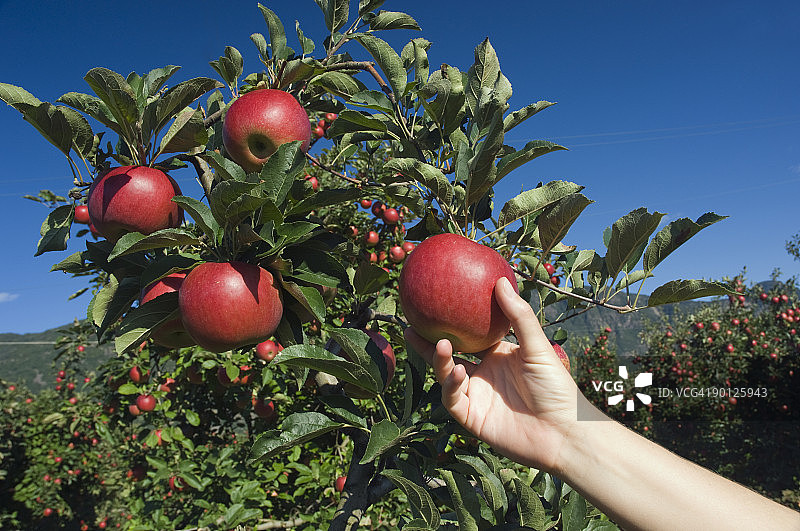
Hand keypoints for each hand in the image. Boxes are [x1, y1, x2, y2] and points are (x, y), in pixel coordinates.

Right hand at [404, 276, 578, 471]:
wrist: (563, 433)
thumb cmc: (557, 389)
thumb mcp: (538, 348)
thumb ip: (518, 317)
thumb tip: (500, 281)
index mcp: (498, 356)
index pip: (469, 336)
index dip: (453, 323)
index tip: (436, 304)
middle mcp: (483, 374)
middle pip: (449, 355)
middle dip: (428, 343)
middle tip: (411, 325)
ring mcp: (476, 396)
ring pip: (446, 375)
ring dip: (440, 360)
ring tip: (441, 344)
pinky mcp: (471, 418)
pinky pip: (453, 398)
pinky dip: (451, 384)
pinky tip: (458, 372)